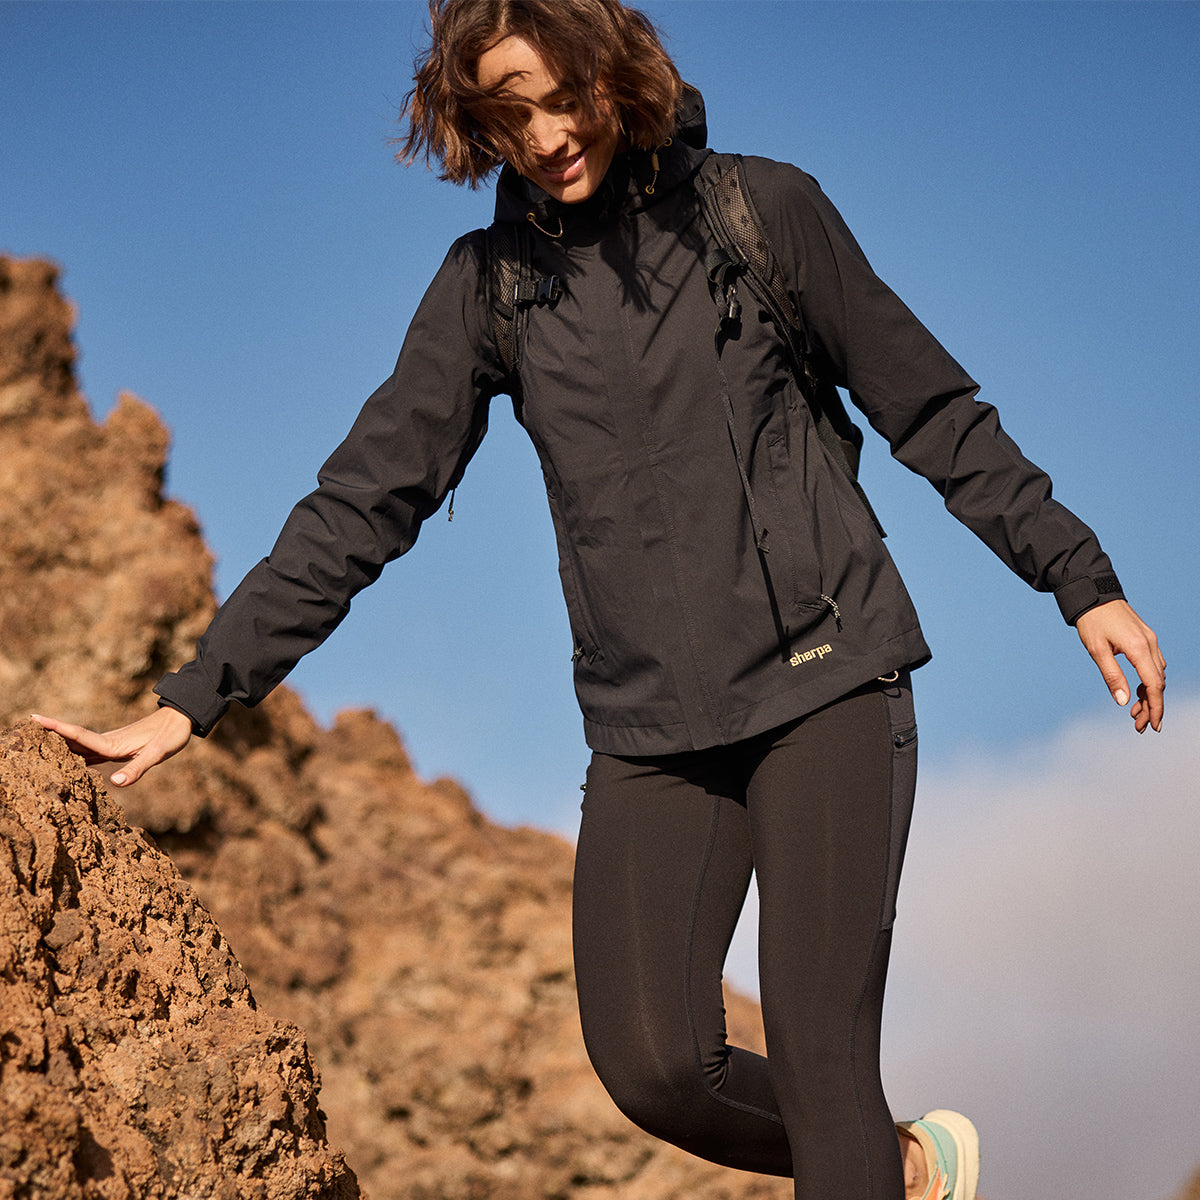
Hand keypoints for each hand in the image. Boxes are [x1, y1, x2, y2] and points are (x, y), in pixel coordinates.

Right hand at [31, 706, 193, 785]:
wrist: (182, 719)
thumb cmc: (171, 735)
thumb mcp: (157, 754)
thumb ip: (137, 769)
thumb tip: (115, 783)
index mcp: (112, 744)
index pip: (78, 736)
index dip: (55, 728)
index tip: (33, 719)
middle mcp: (108, 742)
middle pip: (72, 739)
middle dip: (48, 734)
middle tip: (22, 729)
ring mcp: (112, 744)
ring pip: (79, 744)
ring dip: (59, 743)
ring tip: (35, 744)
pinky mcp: (118, 747)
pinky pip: (90, 751)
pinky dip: (75, 753)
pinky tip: (68, 760)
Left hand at [1074, 600, 1164, 732]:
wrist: (1094, 593)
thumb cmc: (1091, 621)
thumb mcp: (1096, 650)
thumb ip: (1111, 675)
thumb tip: (1122, 702)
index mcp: (1138, 648)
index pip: (1154, 685)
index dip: (1155, 707)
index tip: (1152, 726)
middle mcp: (1150, 644)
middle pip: (1158, 683)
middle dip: (1151, 706)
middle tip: (1138, 726)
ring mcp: (1150, 640)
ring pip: (1157, 674)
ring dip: (1150, 695)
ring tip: (1134, 712)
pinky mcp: (1145, 638)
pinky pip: (1154, 664)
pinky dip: (1149, 680)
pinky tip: (1137, 691)